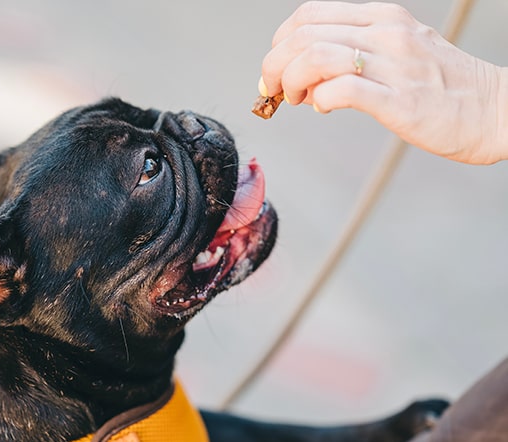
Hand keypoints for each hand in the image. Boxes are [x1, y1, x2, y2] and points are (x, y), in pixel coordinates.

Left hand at [259, 1, 507, 164]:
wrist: (495, 111)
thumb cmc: (441, 88)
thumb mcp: (398, 53)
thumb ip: (353, 56)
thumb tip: (305, 79)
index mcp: (383, 17)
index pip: (309, 14)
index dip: (280, 42)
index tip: (276, 69)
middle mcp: (386, 33)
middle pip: (303, 35)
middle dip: (273, 66)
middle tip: (272, 90)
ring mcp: (394, 65)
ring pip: (315, 57)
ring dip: (290, 82)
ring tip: (297, 100)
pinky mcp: (400, 100)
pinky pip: (342, 90)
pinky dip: (320, 100)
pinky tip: (323, 108)